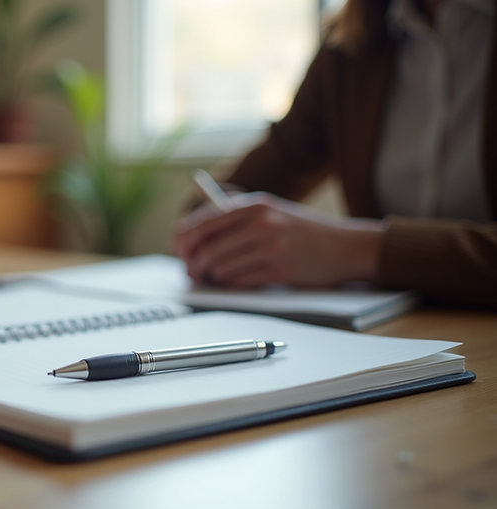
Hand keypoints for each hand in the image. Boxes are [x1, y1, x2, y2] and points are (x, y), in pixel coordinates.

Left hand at [174, 192, 385, 288]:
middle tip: (192, 272)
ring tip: (216, 277)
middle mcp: (261, 222)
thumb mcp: (271, 212)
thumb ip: (236, 218)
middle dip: (194, 263)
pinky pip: (239, 281)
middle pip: (207, 247)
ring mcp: (271, 246)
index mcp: (254, 205)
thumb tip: (193, 236)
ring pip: (220, 267)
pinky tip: (235, 282)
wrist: (346, 246)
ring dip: (213, 277)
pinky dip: (231, 285)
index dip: (185, 240)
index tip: (180, 251)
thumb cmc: (304, 232)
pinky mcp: (280, 269)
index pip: (204, 221)